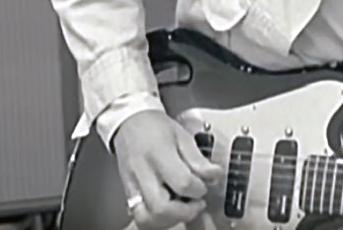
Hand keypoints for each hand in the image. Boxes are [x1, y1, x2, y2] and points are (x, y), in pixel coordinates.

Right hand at [113, 110, 221, 229]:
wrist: (130, 122)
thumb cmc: (156, 127)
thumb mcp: (182, 135)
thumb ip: (198, 159)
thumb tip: (214, 176)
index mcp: (158, 153)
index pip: (182, 182)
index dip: (199, 188)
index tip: (206, 183)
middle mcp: (142, 172)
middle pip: (161, 207)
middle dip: (185, 211)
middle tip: (198, 202)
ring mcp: (132, 185)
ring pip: (146, 217)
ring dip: (170, 218)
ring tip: (184, 207)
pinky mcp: (128, 193)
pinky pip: (140, 216)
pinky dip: (158, 219)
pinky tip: (170, 209)